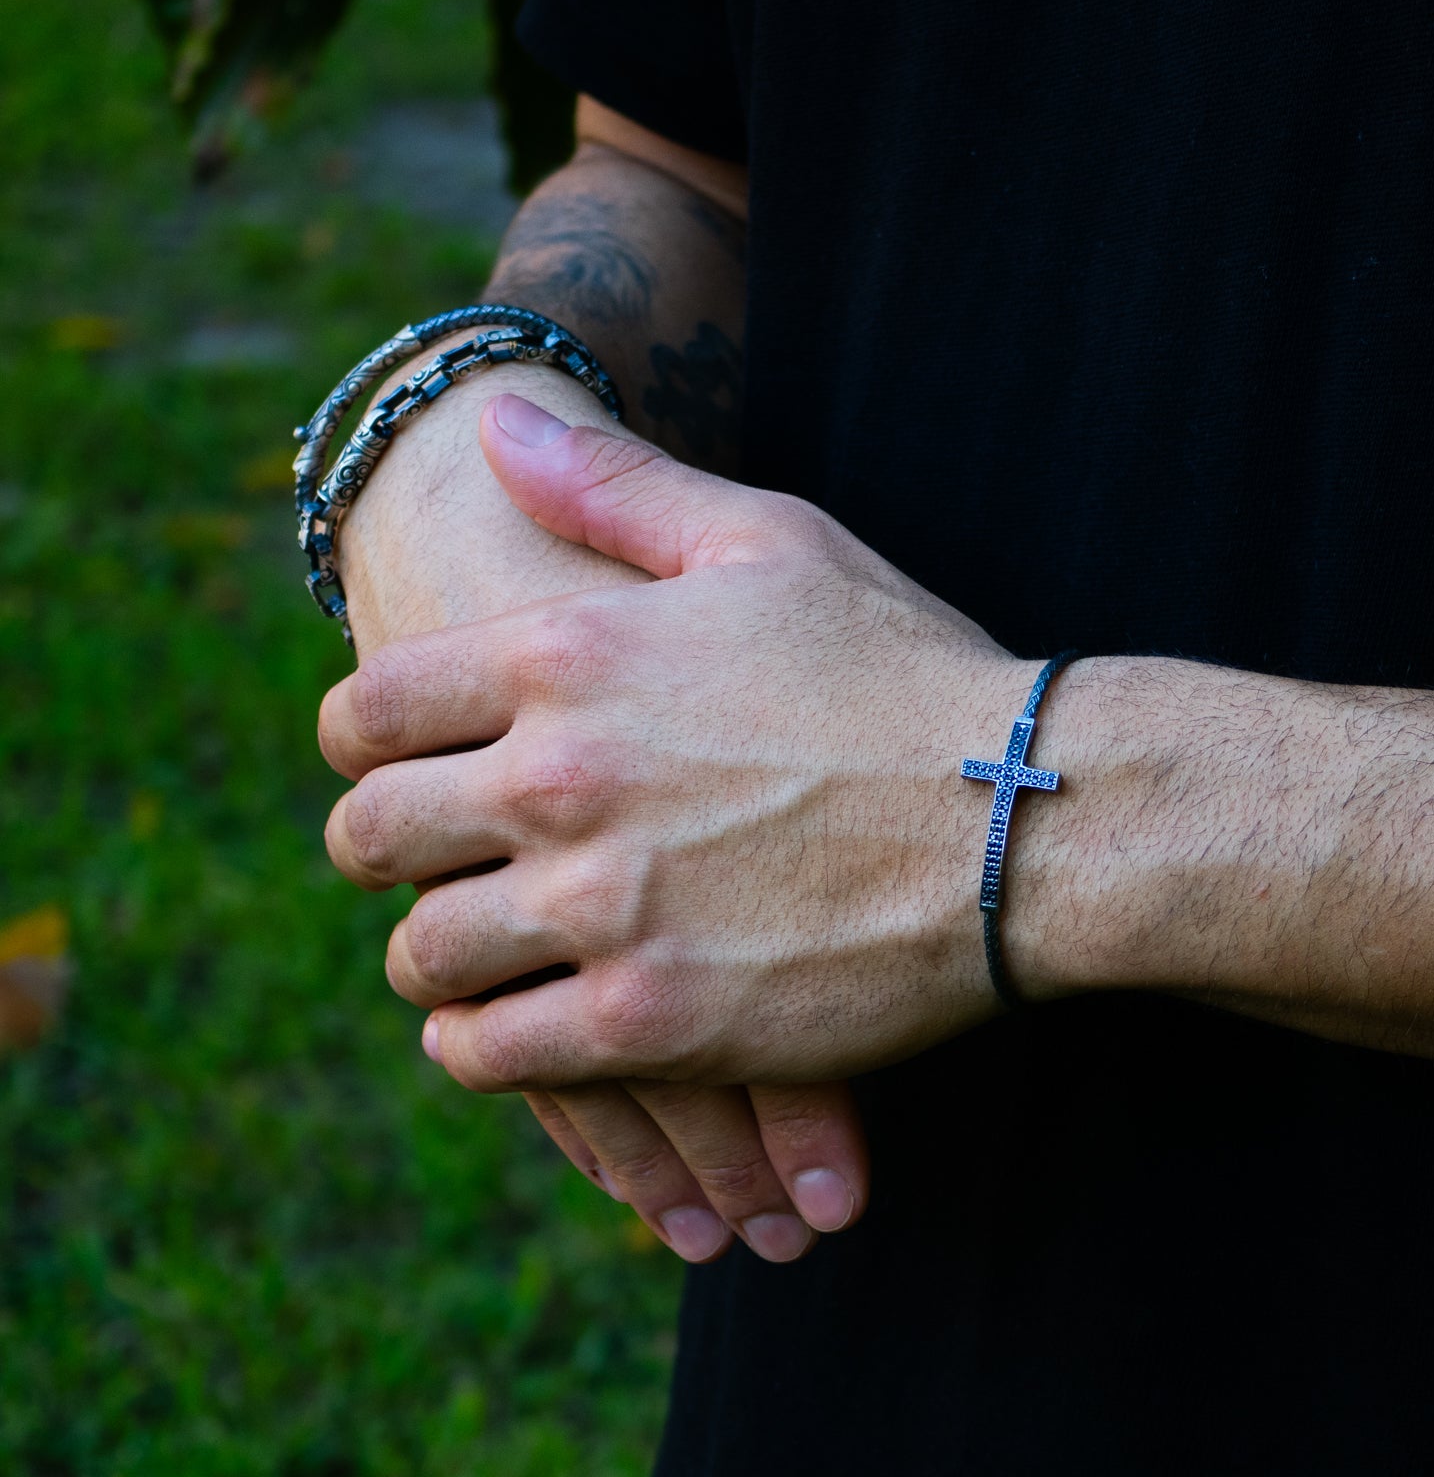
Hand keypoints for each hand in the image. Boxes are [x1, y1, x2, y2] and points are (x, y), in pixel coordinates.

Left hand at [328, 367, 870, 1262]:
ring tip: (477, 949)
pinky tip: (514, 1022)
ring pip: (421, 955)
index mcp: (569, 657)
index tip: (399, 766)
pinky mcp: (652, 1023)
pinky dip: (482, 1043)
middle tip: (432, 861)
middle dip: (385, 850)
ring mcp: (604, 909)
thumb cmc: (901, 674)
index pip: (368, 712)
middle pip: (369, 838)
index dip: (364, 744)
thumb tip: (499, 424)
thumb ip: (616, 485)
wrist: (1026, 819)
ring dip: (435, 954)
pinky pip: (488, 1053)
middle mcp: (562, 781)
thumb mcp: (769, 540)